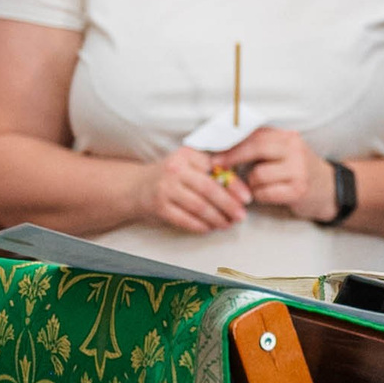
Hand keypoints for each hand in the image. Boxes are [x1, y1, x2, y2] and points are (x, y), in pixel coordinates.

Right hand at [132, 149, 248, 232]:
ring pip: (199, 206)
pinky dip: (200, 226)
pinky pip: (185, 219)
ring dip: (217, 218)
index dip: (235, 186)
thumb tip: (241, 188)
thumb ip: (212, 170)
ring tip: (228, 223)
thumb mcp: (190, 165)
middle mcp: (175, 169)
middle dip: (229, 205)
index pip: (217, 170)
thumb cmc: (172, 177)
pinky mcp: (158, 207)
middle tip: (241, 216)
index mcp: (187, 155)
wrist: (135, 188)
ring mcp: (165, 189)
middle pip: (209, 190)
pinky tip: (210, 228)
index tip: (247, 198)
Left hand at [214, 128, 333, 221]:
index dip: (231, 144)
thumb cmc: (298, 171)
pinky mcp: (298, 189)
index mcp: (288, 137)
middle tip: (218, 167)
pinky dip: (260, 196)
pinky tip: (268, 194)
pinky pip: (264, 193)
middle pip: (255, 148)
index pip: (255, 135)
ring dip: (251, 184)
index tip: (214, 154)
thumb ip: (260, 147)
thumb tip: (223, 149)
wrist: (330, 189)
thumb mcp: (284, 153)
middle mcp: (295, 149)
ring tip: (259, 186)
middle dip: (232, 159)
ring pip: (257, 175)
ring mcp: (298, 169)